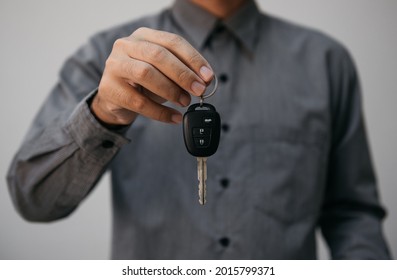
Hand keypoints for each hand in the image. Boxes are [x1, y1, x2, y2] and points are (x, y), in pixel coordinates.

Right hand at [91, 27, 213, 124]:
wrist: (116, 99)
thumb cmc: (144, 83)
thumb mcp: (165, 73)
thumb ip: (183, 73)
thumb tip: (206, 81)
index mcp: (144, 36)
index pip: (172, 41)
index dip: (193, 59)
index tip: (208, 76)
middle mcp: (126, 45)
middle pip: (158, 56)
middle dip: (183, 74)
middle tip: (199, 90)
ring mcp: (114, 65)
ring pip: (146, 74)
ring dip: (171, 90)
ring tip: (185, 102)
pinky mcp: (109, 88)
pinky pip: (138, 101)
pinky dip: (160, 112)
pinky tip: (174, 117)